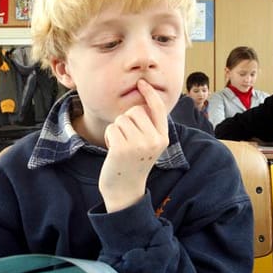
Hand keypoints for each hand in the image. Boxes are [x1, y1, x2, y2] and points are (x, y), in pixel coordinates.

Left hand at [99, 79, 168, 212]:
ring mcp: (139, 144)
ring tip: (121, 146)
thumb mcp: (148, 145)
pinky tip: (113, 150)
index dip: (149, 93)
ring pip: (122, 119)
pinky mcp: (123, 148)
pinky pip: (112, 128)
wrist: (125, 190)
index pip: (157, 108)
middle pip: (135, 111)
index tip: (141, 82)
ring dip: (117, 130)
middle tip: (127, 139)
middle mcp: (154, 140)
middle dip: (126, 120)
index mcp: (163, 138)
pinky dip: (110, 136)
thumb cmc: (133, 163)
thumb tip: (144, 100)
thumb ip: (149, 126)